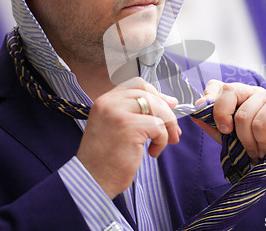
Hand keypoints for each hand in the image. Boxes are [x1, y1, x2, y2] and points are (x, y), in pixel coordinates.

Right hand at [76, 77, 180, 198]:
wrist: (92, 180)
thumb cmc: (107, 158)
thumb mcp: (117, 126)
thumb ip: (138, 112)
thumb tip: (171, 102)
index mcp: (105, 100)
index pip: (137, 84)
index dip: (156, 95)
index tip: (167, 108)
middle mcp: (109, 103)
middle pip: (150, 94)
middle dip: (167, 112)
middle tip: (173, 132)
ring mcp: (118, 113)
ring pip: (157, 108)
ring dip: (167, 127)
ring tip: (162, 144)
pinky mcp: (129, 127)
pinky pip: (159, 126)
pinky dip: (161, 141)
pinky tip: (152, 152)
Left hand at [193, 80, 265, 197]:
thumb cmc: (264, 149)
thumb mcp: (234, 140)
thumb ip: (215, 127)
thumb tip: (194, 114)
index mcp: (240, 98)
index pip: (218, 86)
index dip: (208, 98)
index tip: (205, 116)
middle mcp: (253, 93)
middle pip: (228, 91)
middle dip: (221, 115)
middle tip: (227, 134)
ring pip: (243, 115)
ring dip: (246, 141)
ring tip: (255, 151)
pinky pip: (260, 123)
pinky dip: (260, 142)